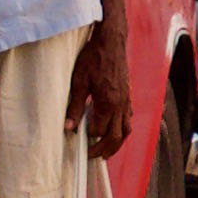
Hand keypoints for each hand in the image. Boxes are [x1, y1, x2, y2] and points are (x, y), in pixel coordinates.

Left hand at [72, 19, 134, 162]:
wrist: (111, 40)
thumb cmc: (94, 57)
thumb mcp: (78, 81)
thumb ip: (74, 106)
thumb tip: (68, 127)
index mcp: (108, 103)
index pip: (99, 131)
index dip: (87, 138)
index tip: (76, 141)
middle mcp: (121, 105)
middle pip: (116, 136)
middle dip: (104, 149)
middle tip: (92, 156)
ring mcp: (127, 100)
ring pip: (126, 130)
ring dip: (116, 143)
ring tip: (105, 151)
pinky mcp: (128, 95)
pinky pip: (128, 118)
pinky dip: (122, 129)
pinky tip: (114, 129)